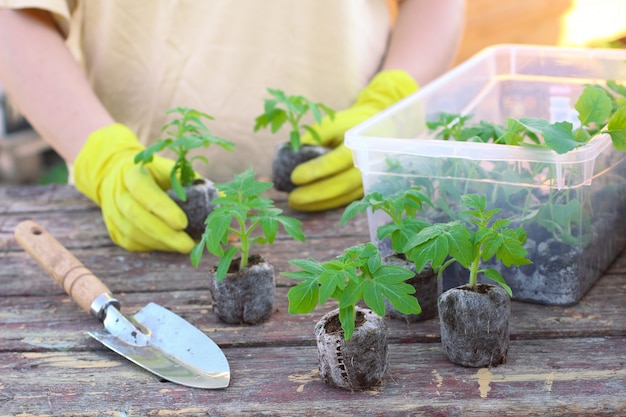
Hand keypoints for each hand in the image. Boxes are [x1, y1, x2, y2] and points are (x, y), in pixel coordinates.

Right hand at [73, 123, 194, 251]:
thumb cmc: (155, 173)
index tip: (183, 223)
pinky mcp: (115, 231)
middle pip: (137, 217)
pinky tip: (171, 245)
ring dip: (162, 243)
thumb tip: (223, 198)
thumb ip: (192, 181)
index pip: (143, 191)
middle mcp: (117, 194)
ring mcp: (112, 214)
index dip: (162, 208)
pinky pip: (134, 244)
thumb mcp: (171, 169)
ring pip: (134, 234)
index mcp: (131, 173)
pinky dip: (155, 246)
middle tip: (189, 245)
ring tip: (186, 246)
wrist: (119, 176)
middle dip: (165, 234)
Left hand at [288, 70, 417, 210]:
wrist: (376, 131)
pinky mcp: (366, 189)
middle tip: (292, 198)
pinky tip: (309, 205)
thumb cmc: (349, 126)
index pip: (335, 161)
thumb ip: (315, 136)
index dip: (315, 171)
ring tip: (296, 203)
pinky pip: (345, 201)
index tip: (294, 177)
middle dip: (315, 194)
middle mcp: (367, 164)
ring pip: (343, 197)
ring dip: (318, 203)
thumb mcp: (332, 123)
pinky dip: (326, 205)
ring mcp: (368, 179)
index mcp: (359, 143)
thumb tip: (292, 154)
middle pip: (340, 184)